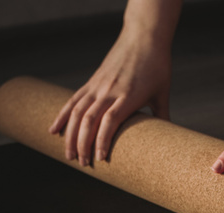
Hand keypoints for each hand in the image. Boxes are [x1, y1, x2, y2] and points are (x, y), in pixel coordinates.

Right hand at [48, 31, 171, 165]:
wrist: (144, 36)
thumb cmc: (157, 65)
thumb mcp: (162, 92)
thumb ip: (162, 116)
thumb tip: (169, 139)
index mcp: (128, 95)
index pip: (110, 121)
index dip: (103, 140)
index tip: (100, 159)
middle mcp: (110, 90)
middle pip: (90, 120)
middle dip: (83, 144)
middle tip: (83, 164)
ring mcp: (98, 85)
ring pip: (77, 112)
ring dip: (70, 135)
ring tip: (68, 155)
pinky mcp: (92, 81)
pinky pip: (73, 100)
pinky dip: (62, 116)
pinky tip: (53, 130)